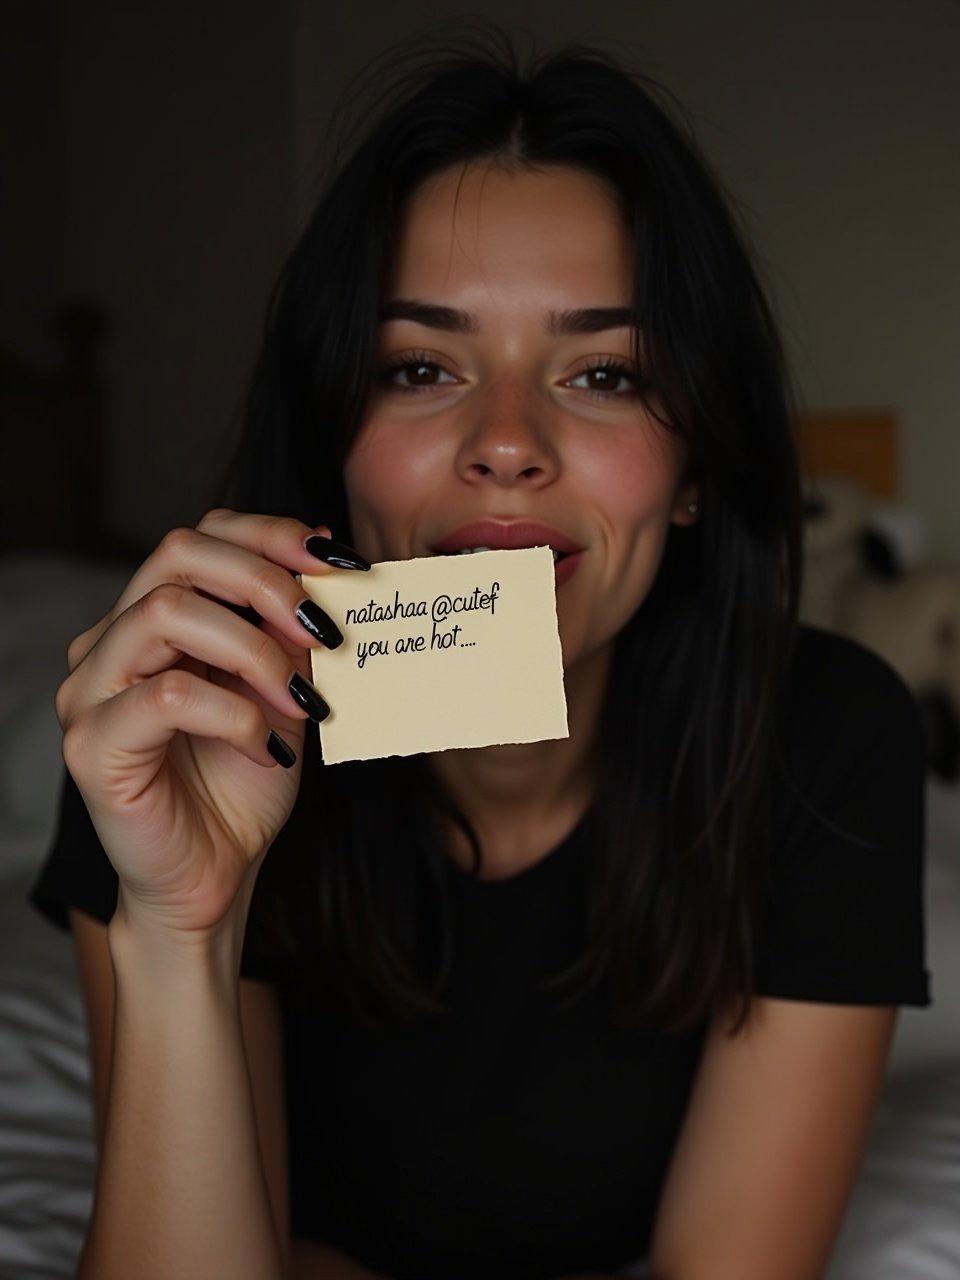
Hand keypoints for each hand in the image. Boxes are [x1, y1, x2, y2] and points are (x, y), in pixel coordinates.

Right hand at [54, 509, 367, 940]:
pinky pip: (168, 696)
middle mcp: (112, 641)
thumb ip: (291, 627)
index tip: (340, 562)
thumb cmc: (244, 779)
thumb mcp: (284, 688)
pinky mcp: (92, 744)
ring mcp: (92, 690)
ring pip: (166, 613)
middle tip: (324, 629)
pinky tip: (270, 745)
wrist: (216, 875)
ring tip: (302, 697)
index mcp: (154, 618)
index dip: (272, 535)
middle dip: (266, 580)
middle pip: (178, 554)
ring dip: (254, 647)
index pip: (201, 537)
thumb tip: (326, 550)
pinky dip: (237, 713)